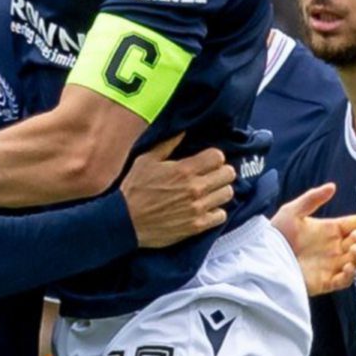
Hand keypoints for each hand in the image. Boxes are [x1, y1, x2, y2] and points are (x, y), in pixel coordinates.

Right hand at [120, 134, 235, 248]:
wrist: (126, 221)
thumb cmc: (135, 189)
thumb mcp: (146, 160)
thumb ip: (168, 144)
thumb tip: (184, 130)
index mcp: (184, 170)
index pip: (218, 156)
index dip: (214, 157)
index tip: (207, 161)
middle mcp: (195, 188)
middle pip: (228, 174)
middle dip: (221, 171)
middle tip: (211, 175)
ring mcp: (197, 208)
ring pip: (227, 194)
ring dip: (220, 190)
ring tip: (209, 191)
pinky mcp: (197, 226)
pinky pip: (221, 215)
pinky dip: (216, 211)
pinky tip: (206, 207)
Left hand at [272, 183, 355, 296]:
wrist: (263, 258)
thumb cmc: (276, 233)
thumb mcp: (292, 211)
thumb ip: (312, 198)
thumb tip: (333, 186)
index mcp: (329, 229)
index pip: (353, 224)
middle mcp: (333, 247)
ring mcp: (331, 264)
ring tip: (353, 249)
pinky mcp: (325, 281)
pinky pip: (344, 281)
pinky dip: (350, 275)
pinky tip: (346, 267)